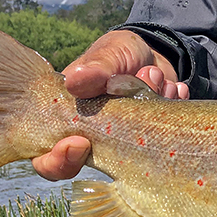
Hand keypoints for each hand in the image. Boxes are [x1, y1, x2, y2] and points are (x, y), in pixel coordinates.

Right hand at [31, 30, 189, 180]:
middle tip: (131, 121)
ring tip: (153, 75)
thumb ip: (95, 67)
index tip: (79, 143)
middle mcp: (94, 137)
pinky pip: (167, 139)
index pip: (47, 159)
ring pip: (135, 152)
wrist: (157, 53)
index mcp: (66, 120)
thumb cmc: (120, 53)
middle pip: (90, 164)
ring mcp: (126, 142)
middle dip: (114, 146)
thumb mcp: (108, 52)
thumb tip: (74, 82)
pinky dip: (170, 106)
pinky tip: (170, 86)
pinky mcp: (154, 140)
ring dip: (148, 111)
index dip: (57, 160)